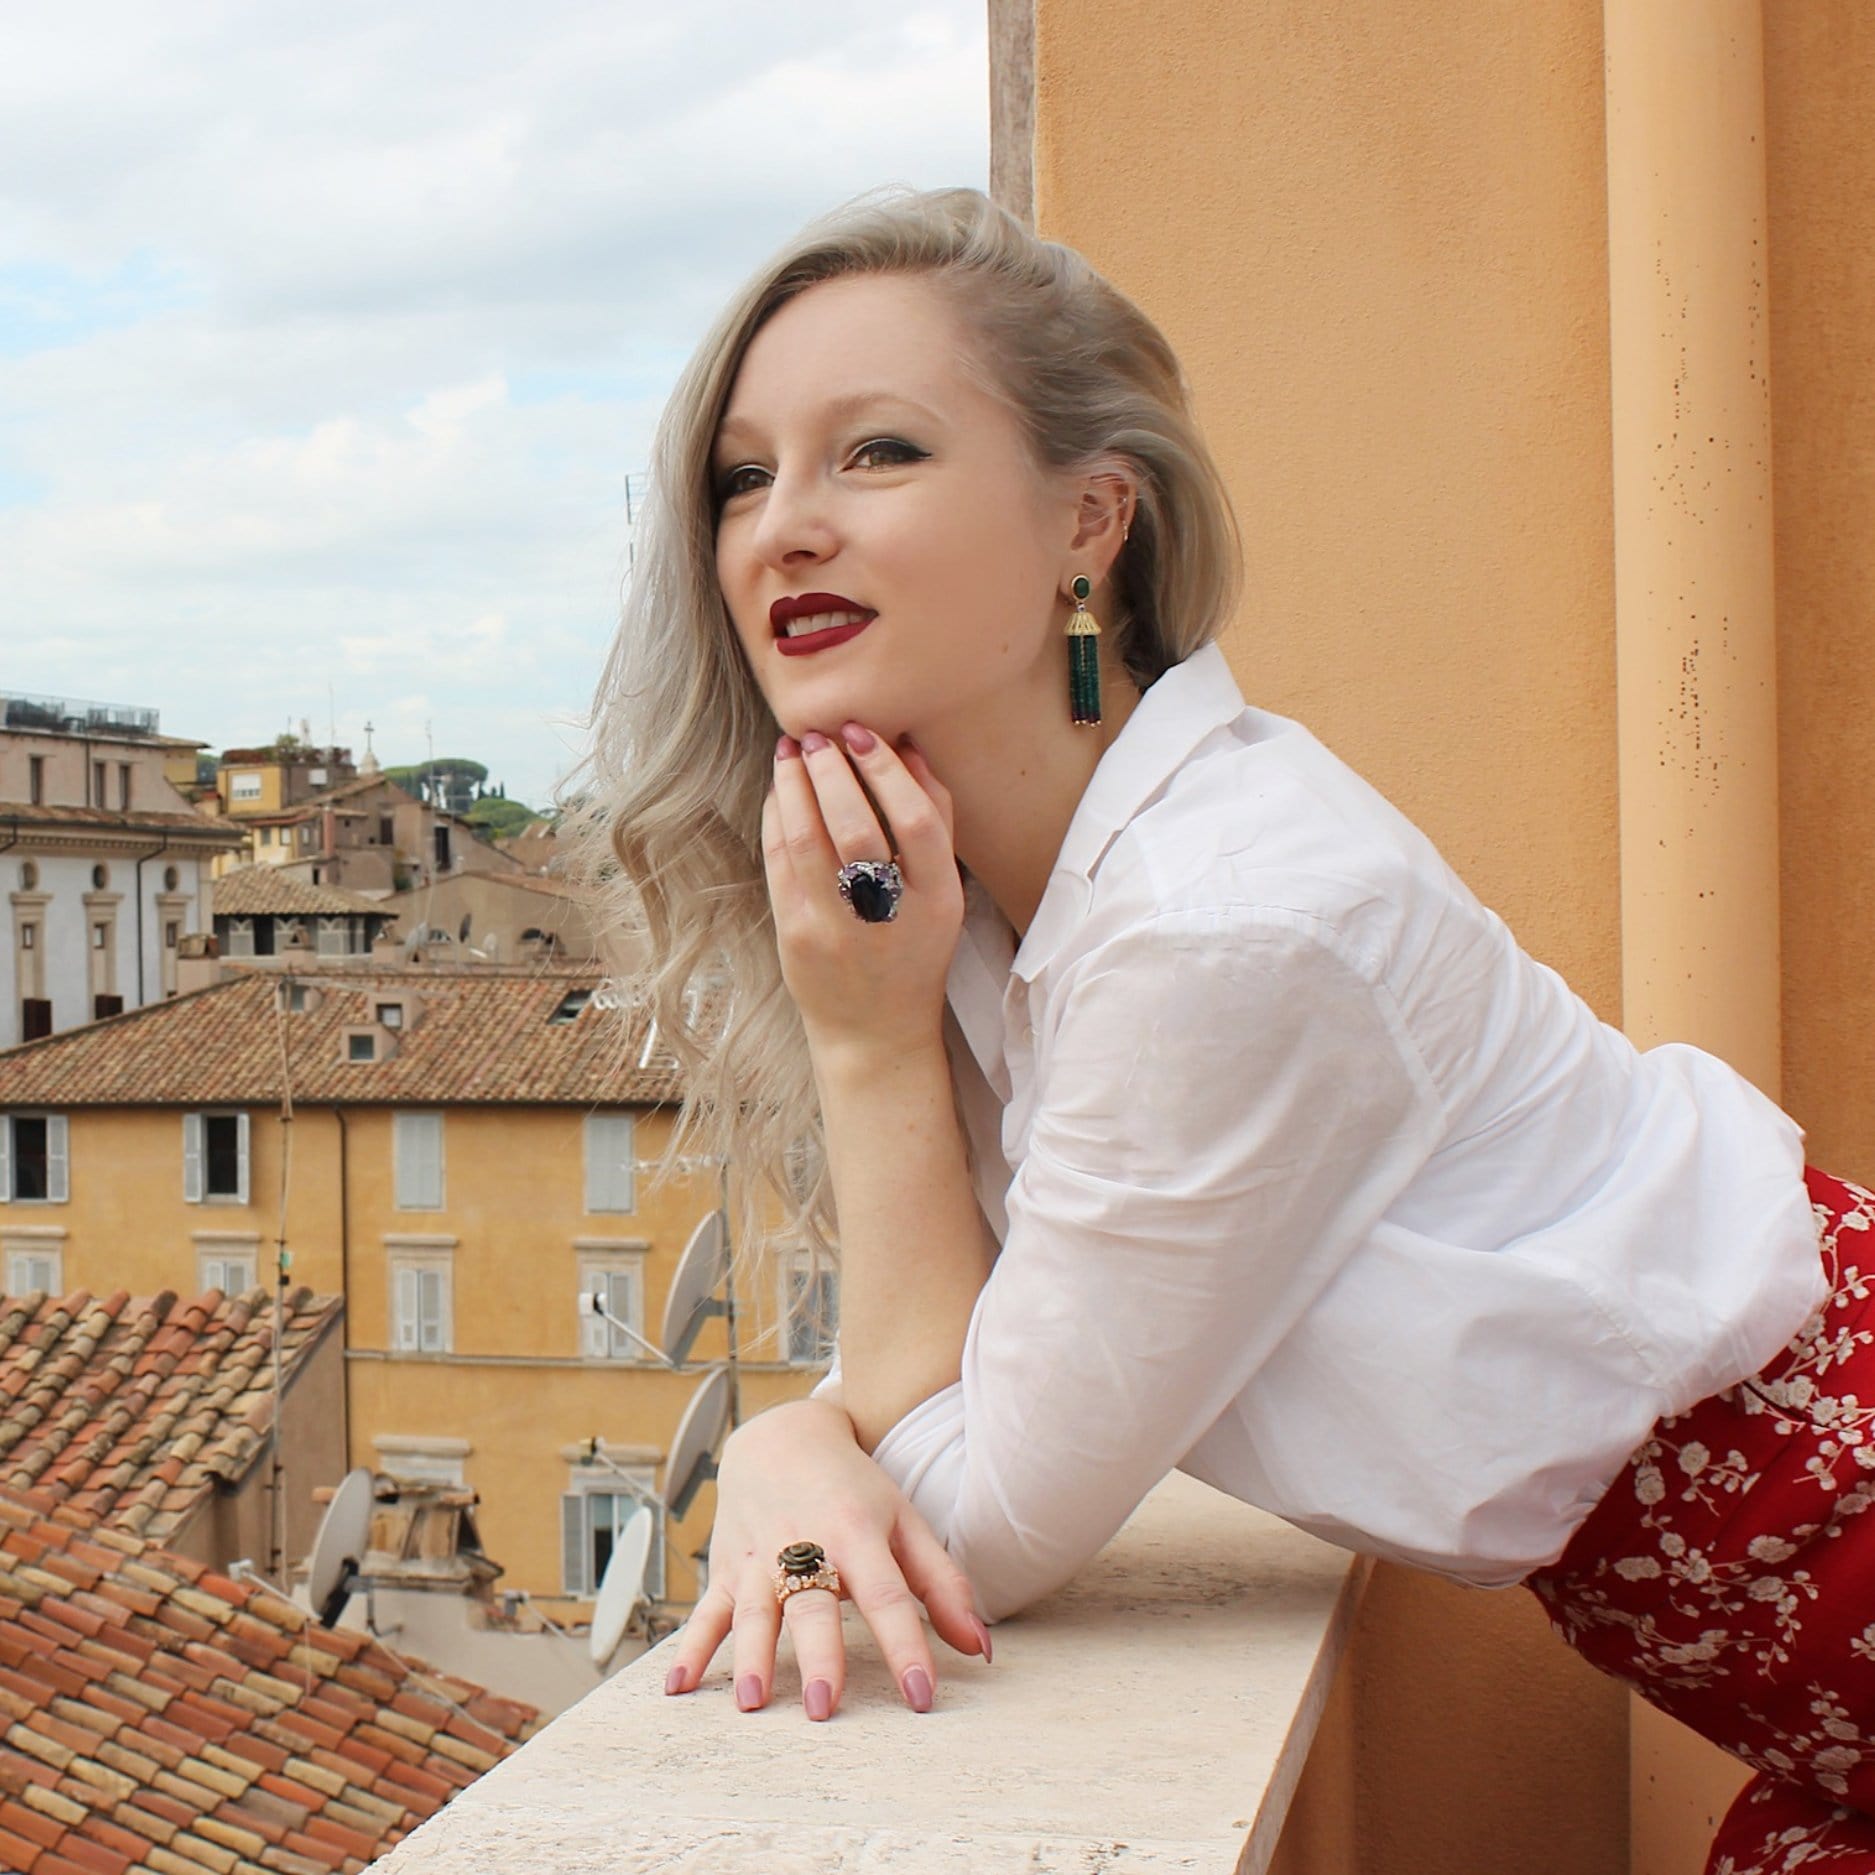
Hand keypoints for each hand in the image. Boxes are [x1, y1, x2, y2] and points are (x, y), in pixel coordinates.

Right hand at [662, 1397, 989, 1719]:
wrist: (783, 1436)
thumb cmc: (854, 1488)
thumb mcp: (904, 1522)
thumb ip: (942, 1584)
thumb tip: (980, 1648)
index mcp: (858, 1532)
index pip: (887, 1594)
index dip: (906, 1645)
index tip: (921, 1695)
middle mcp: (806, 1543)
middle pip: (813, 1603)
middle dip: (818, 1654)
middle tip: (823, 1704)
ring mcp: (760, 1558)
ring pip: (755, 1610)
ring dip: (752, 1656)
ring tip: (755, 1702)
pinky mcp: (728, 1569)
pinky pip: (706, 1611)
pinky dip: (690, 1649)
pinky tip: (678, 1688)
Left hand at [762, 724, 963, 1058]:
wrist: (874, 1030)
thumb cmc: (914, 951)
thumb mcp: (944, 893)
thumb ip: (936, 820)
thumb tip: (908, 749)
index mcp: (937, 903)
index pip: (917, 824)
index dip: (887, 772)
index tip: (862, 734)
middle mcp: (888, 917)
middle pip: (855, 828)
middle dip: (831, 771)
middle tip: (818, 736)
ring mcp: (835, 929)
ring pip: (806, 840)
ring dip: (794, 785)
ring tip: (792, 750)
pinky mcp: (795, 935)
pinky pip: (779, 861)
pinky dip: (776, 816)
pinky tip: (779, 791)